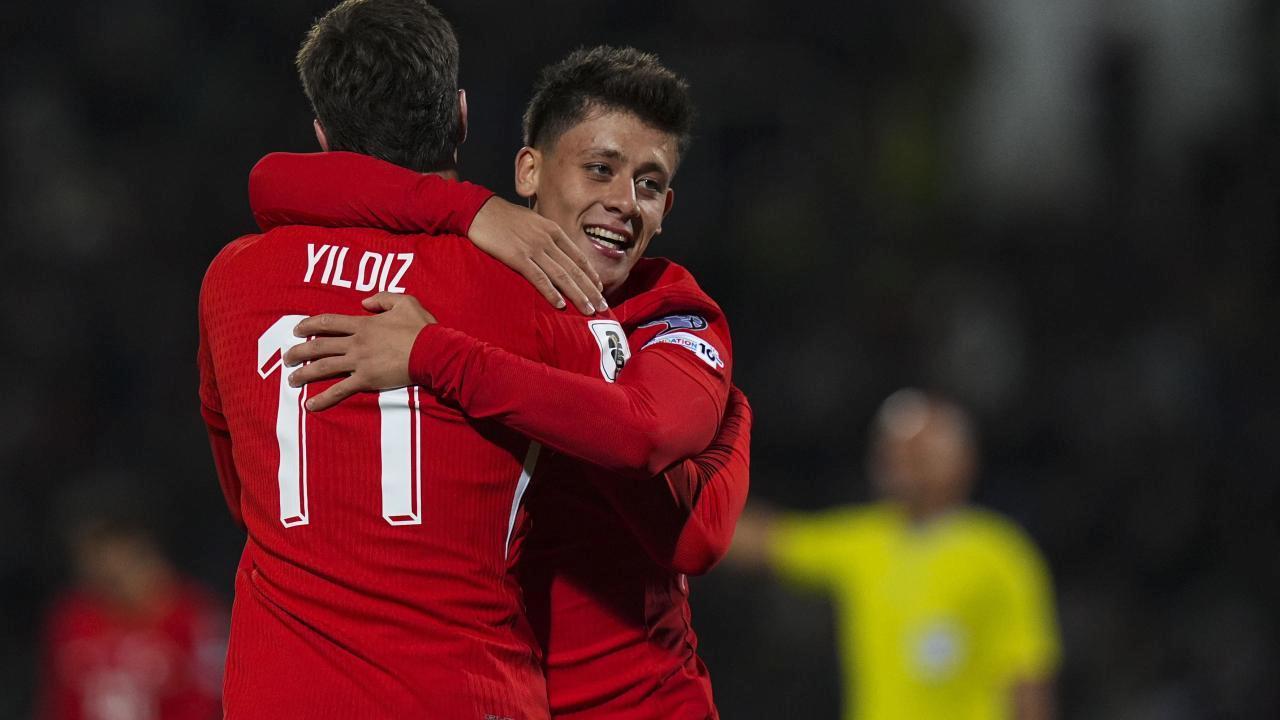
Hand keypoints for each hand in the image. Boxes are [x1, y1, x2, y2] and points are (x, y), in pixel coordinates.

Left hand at [282, 293, 435, 411]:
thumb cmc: (422, 328)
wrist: (433, 352)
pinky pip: (340, 390)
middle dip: (299, 351)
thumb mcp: (405, 302)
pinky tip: (310, 405)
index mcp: (363, 324)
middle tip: (287, 357)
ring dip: (304, 373)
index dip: (309, 324)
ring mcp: (359, 362)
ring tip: (291, 379)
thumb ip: (383, 298)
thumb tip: (364, 302)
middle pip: (319, 345)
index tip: (297, 329)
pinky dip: (323, 398)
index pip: (328, 322)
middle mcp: (356, 343)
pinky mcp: (366, 380)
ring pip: (324, 367)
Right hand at [469, 196, 605, 314]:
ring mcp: (534, 248)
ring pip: (562, 276)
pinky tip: (560, 304)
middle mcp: (548, 240)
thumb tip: (556, 252)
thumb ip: (546, 237)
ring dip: (577, 295)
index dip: (591, 274)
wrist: (479, 210)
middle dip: (591, 289)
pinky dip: (551, 292)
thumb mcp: (533, 222)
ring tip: (588, 310)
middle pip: (575, 269)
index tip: (600, 289)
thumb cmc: (504, 217)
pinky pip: (538, 277)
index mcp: (553, 230)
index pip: (578, 256)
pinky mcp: (518, 257)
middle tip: (602, 306)